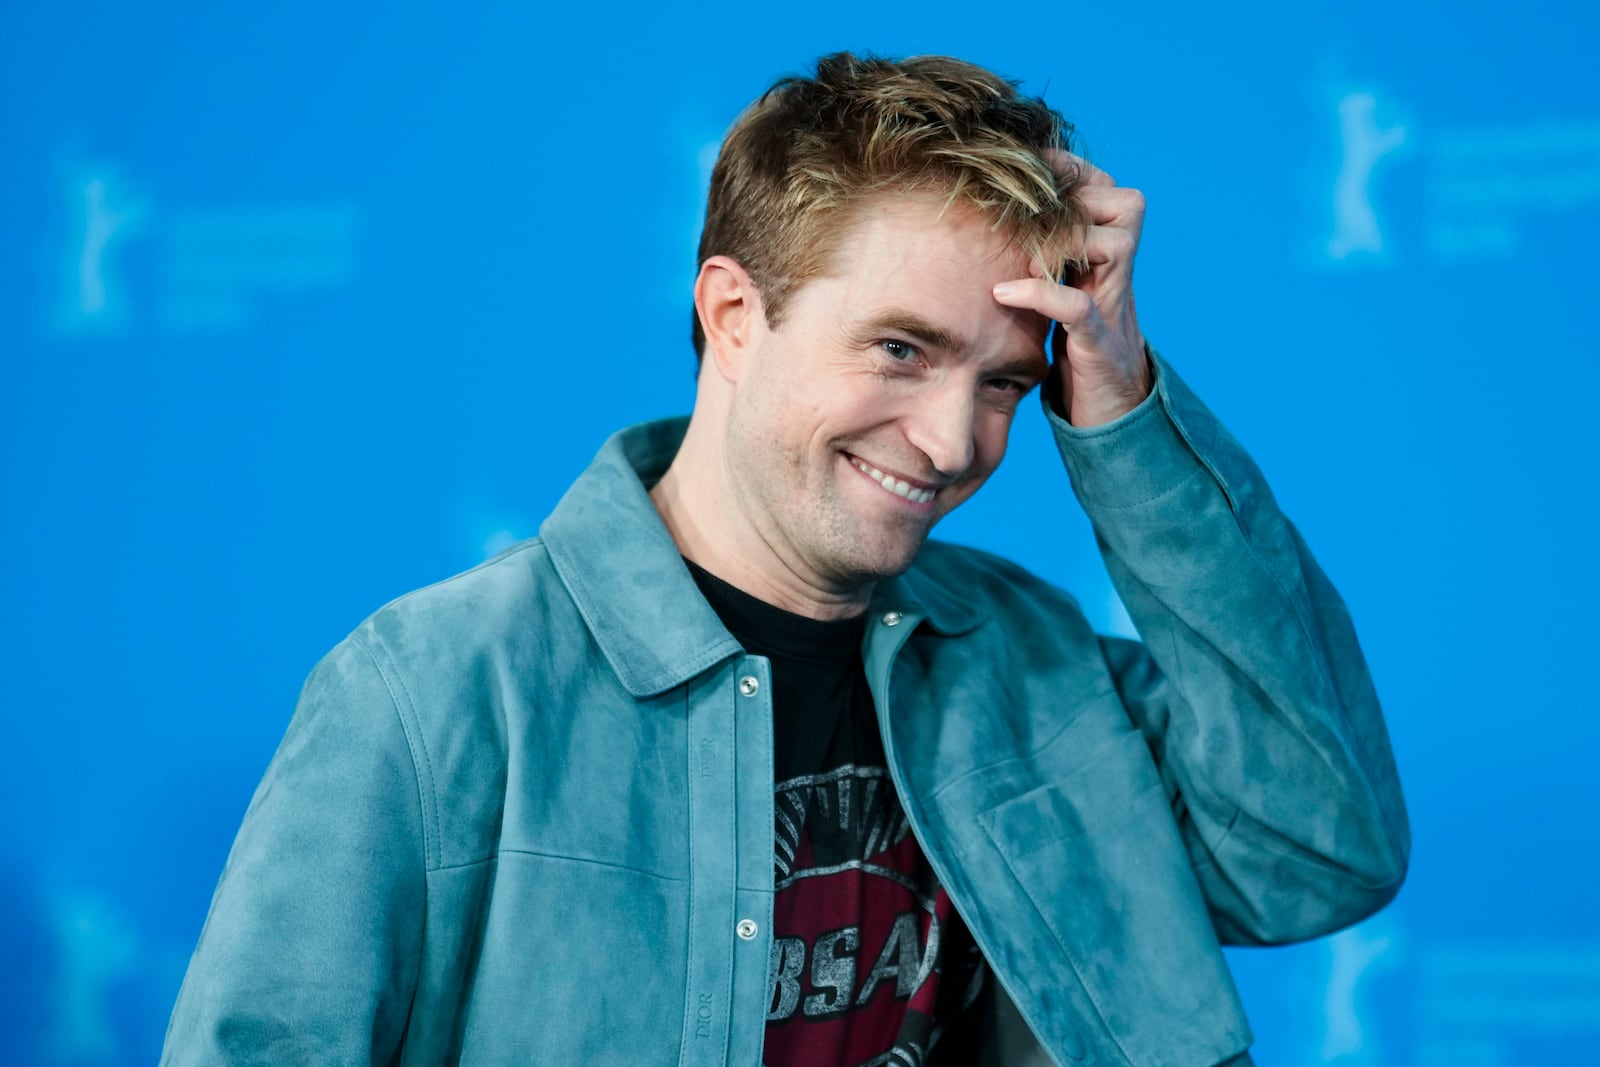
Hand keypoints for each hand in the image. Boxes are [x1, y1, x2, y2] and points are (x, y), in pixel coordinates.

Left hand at [992, 152, 1150, 426]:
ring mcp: (1112, 307)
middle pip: (1125, 206)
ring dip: (1063, 243)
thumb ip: (1044, 250)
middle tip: (1029, 217)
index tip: (1031, 163)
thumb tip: (992, 211)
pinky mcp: (1098, 345)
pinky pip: (1077, 309)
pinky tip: (1002, 294)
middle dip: (1075, 204)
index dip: (1074, 169)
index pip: (1108, 188)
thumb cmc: (1071, 341)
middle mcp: (1119, 273)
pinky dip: (1040, 294)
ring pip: (1114, 246)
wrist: (1106, 407)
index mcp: (1108, 254)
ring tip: (1020, 258)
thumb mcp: (1059, 284)